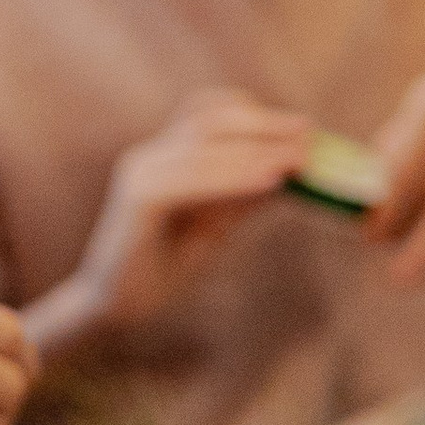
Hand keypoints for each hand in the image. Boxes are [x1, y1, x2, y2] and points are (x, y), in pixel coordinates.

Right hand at [36, 91, 313, 346]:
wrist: (115, 310)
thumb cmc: (163, 270)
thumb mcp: (214, 228)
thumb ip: (243, 198)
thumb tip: (289, 173)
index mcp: (163, 157)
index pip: (209, 113)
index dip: (256, 115)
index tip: (302, 127)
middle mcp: (149, 156)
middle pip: (210, 120)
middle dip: (264, 126)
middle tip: (308, 136)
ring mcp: (139, 173)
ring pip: (204, 147)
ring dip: (257, 151)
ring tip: (298, 161)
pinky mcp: (137, 199)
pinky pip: (191, 179)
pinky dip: (233, 177)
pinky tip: (269, 181)